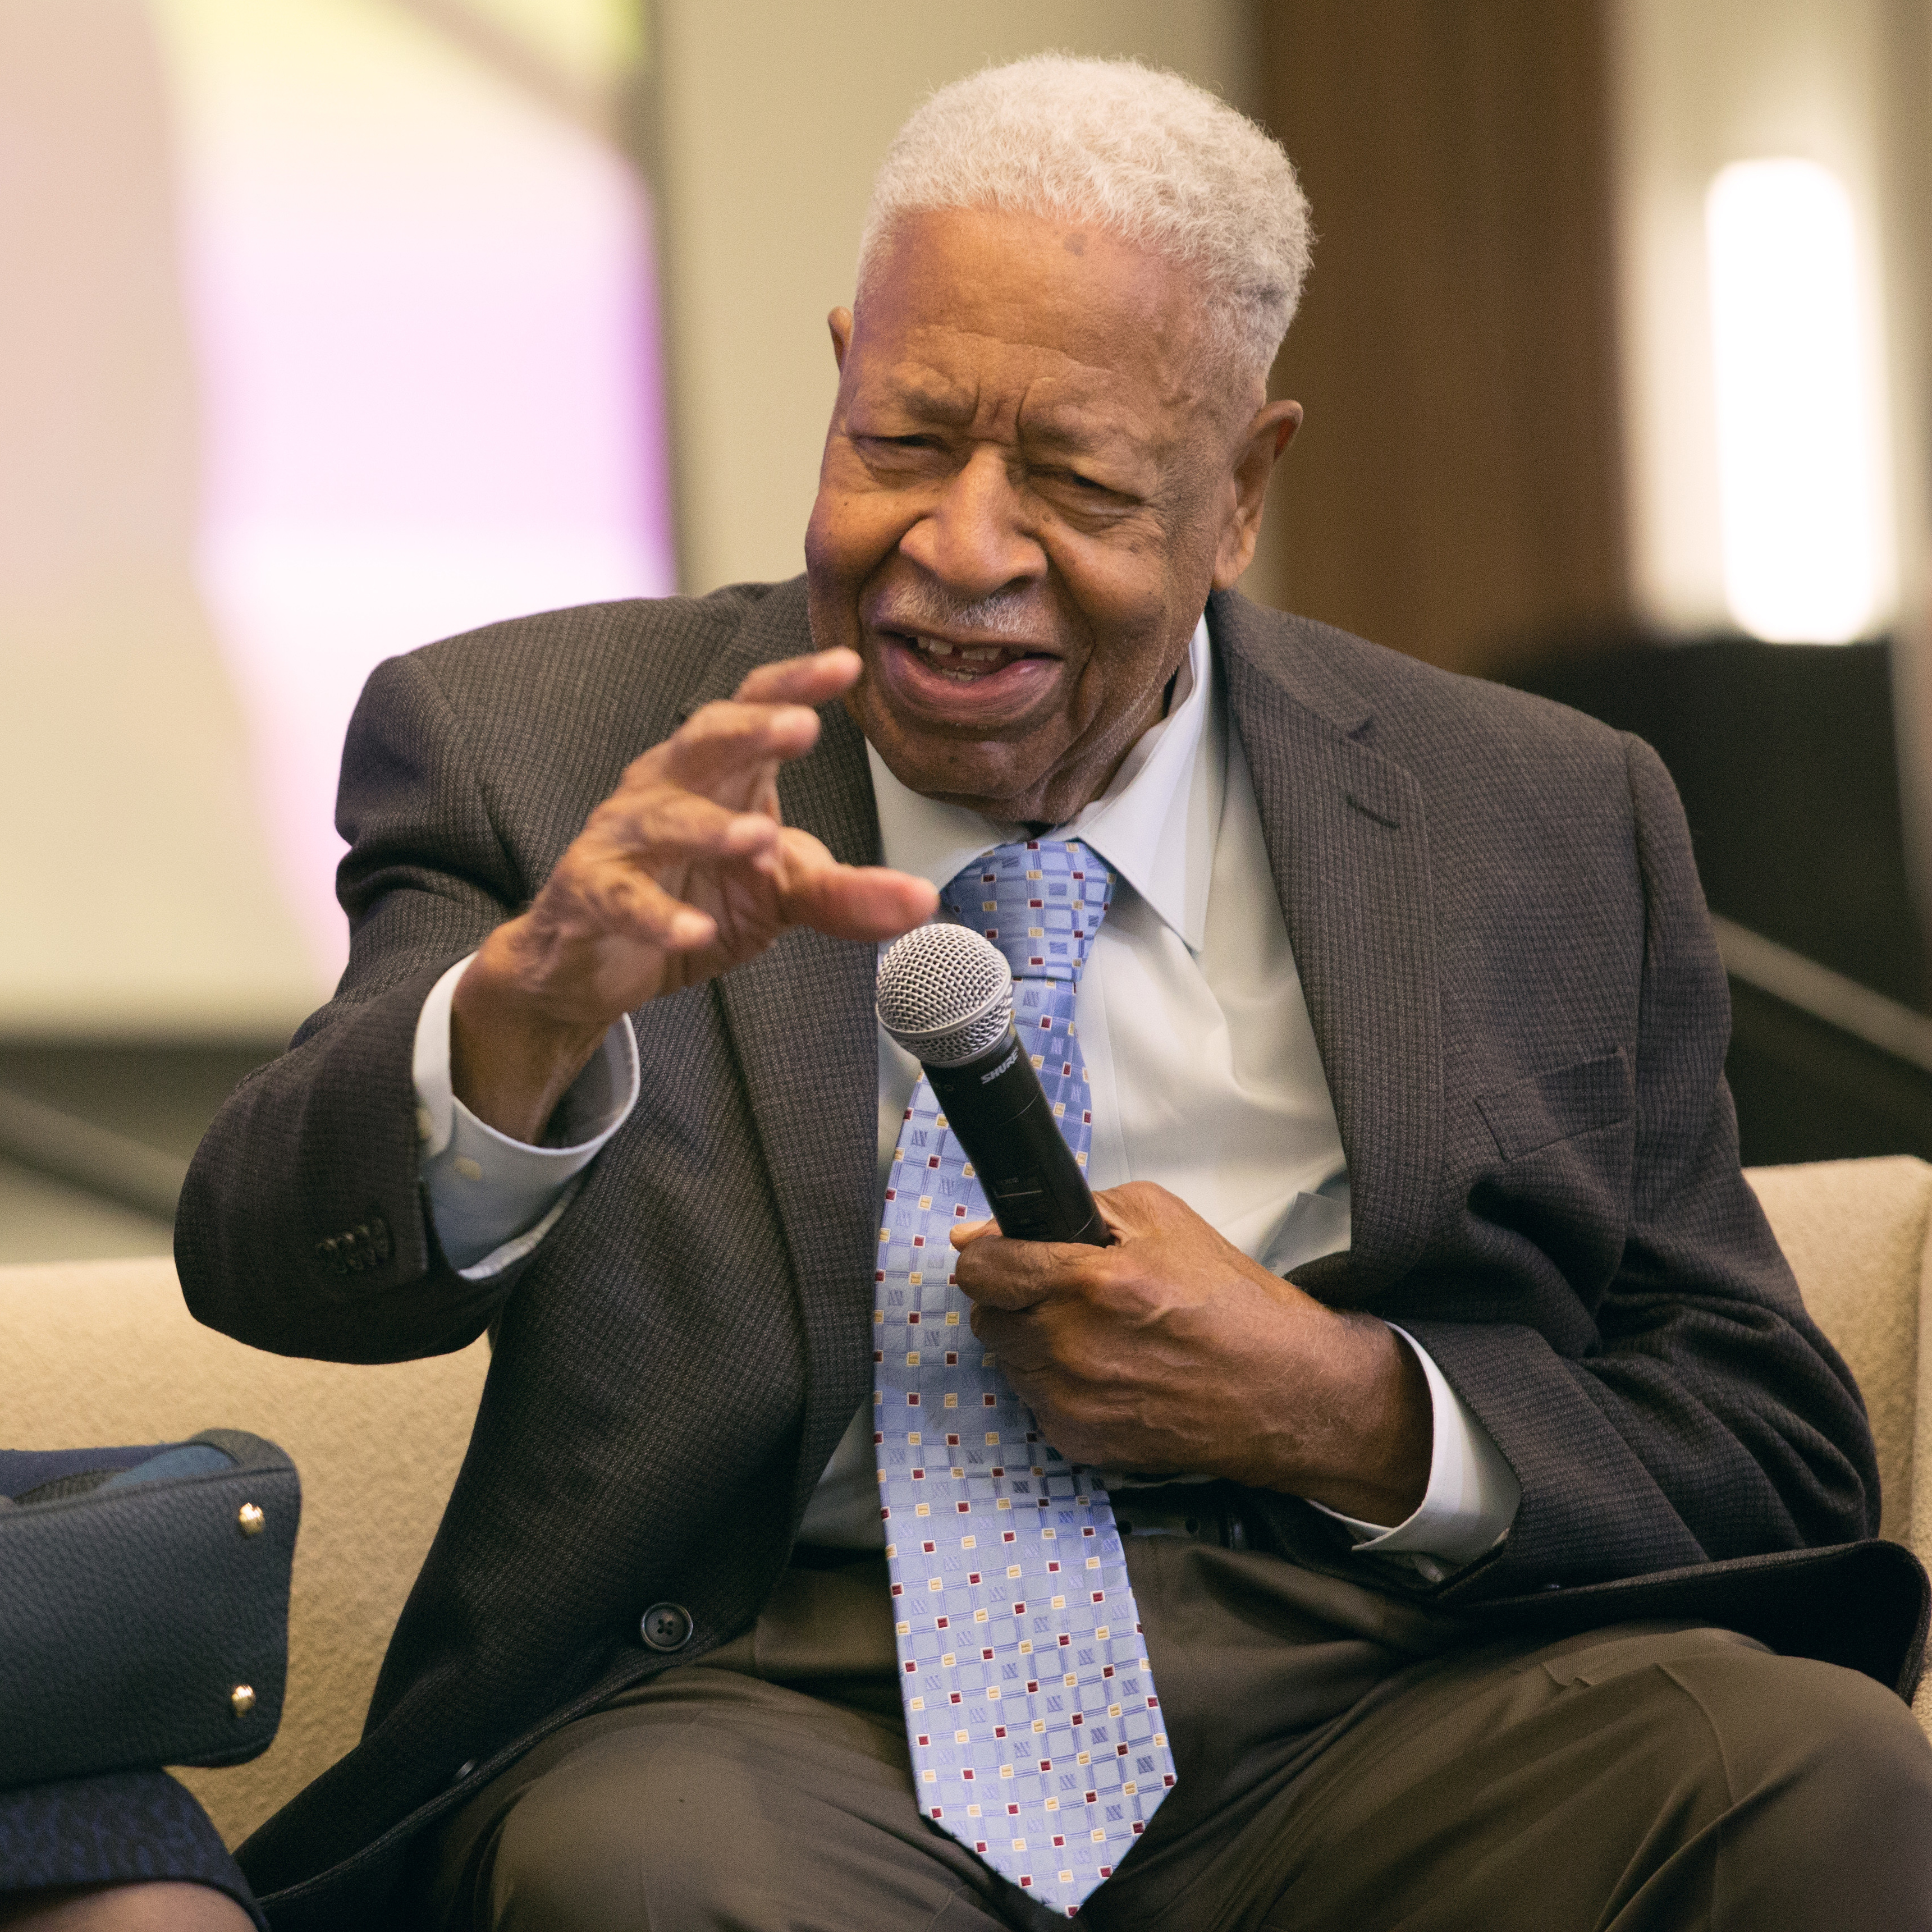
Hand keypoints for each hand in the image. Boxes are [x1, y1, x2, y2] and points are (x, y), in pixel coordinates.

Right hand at [452, 648, 937, 1139]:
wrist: (598, 960)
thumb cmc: (693, 899)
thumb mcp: (782, 895)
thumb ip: (849, 895)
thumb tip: (923, 899)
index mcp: (721, 773)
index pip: (756, 708)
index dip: (796, 683)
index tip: (848, 665)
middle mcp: (667, 787)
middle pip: (703, 739)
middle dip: (750, 730)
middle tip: (800, 725)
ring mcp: (622, 838)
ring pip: (662, 818)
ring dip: (710, 827)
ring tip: (757, 838)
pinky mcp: (589, 892)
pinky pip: (620, 896)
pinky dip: (656, 915)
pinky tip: (694, 932)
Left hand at [951, 1181, 1430, 1523]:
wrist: (1286, 1393)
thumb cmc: (1233, 1304)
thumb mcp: (1162, 1218)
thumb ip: (1075, 1211)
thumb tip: (988, 1232)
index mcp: (1090, 1283)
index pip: (982, 1268)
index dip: (992, 1255)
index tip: (1007, 1255)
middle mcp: (1070, 1347)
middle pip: (986, 1317)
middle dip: (1017, 1299)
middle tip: (1067, 1293)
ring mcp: (1070, 1403)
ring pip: (1008, 1361)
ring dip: (1035, 1343)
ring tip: (1095, 1333)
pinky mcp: (1080, 1444)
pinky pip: (1036, 1403)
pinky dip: (1058, 1386)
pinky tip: (1108, 1372)